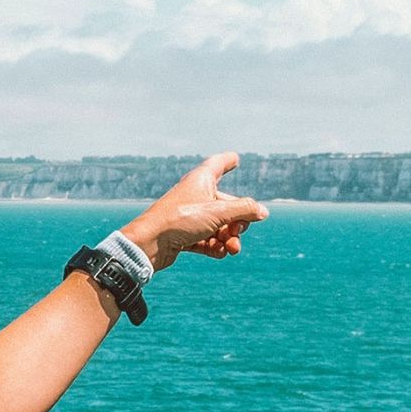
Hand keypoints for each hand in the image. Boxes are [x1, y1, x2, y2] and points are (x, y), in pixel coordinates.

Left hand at [121, 151, 267, 268]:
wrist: (148, 245)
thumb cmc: (180, 220)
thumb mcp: (218, 213)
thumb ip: (244, 210)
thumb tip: (263, 211)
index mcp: (201, 180)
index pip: (218, 164)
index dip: (227, 161)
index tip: (235, 158)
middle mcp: (196, 196)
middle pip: (227, 205)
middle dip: (238, 221)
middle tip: (237, 232)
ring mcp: (190, 217)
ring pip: (219, 226)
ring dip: (229, 238)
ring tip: (231, 249)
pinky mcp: (184, 236)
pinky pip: (207, 240)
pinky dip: (215, 247)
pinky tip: (218, 253)